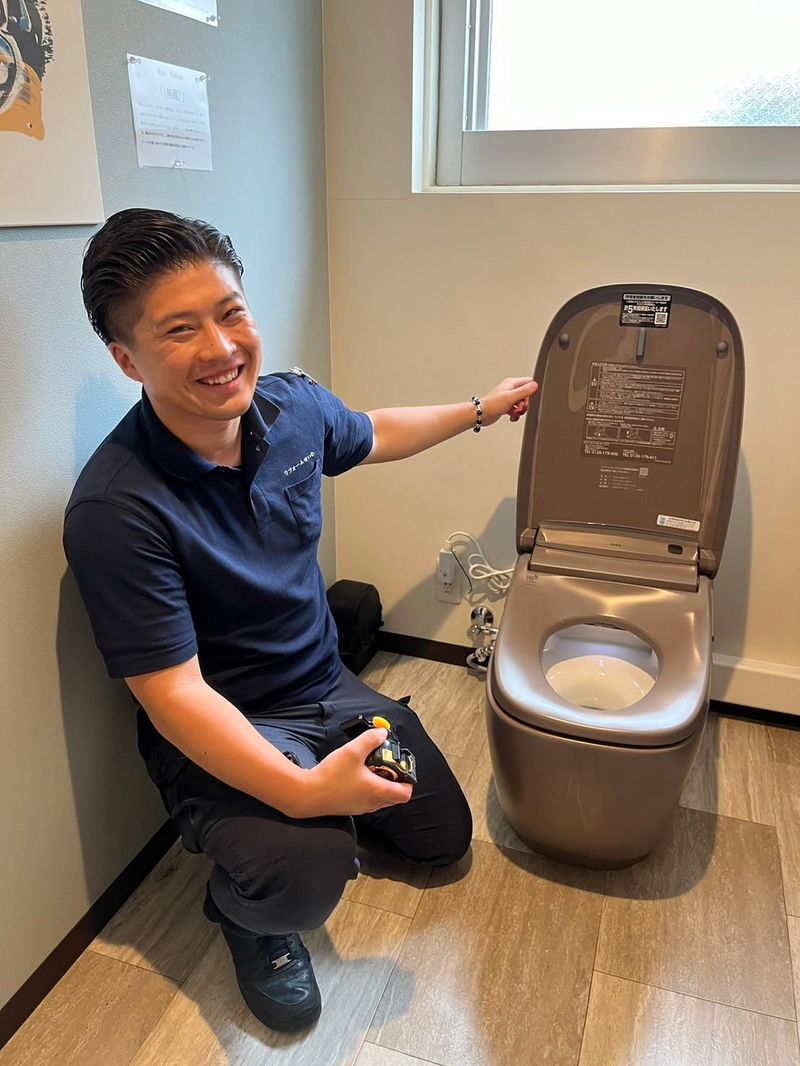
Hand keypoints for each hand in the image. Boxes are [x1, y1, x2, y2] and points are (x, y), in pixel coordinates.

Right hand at [299, 729, 413, 816]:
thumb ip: (370, 739)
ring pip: (381, 797)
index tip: (401, 766)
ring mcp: (361, 807)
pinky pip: (368, 799)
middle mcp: (372, 803)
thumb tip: (382, 733)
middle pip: (395, 795)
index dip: (408, 779)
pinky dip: (369, 788)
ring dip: (381, 783)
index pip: (405, 793)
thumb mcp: (352, 751)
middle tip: (386, 764)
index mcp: (378, 791)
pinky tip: (357, 774)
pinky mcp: (351, 807)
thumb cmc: (330, 777)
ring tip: (371, 767)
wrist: (308, 794)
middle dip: (394, 779)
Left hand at [480, 377, 537, 426]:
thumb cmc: (492, 405)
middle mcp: (510, 389)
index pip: (528, 382)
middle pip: (526, 395)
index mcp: (512, 383)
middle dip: (525, 404)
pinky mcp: (506, 406)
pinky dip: (516, 415)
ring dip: (520, 410)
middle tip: (519, 407)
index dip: (531, 391)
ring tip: (514, 413)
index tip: (527, 399)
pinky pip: (516, 410)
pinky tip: (512, 416)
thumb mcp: (511, 397)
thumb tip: (535, 385)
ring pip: (521, 404)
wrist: (481, 414)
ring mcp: (508, 398)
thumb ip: (524, 391)